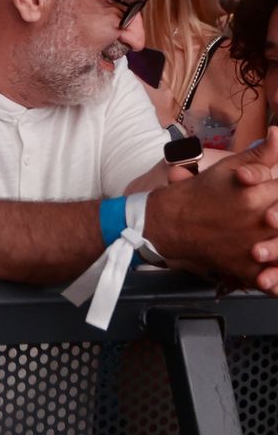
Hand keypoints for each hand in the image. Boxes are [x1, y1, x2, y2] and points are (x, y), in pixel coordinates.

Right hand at [145, 130, 277, 290]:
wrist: (168, 223)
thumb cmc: (197, 194)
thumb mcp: (228, 169)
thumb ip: (261, 154)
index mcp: (255, 195)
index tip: (277, 192)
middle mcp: (258, 222)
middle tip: (275, 215)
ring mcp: (253, 248)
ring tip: (273, 230)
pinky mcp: (247, 269)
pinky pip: (272, 280)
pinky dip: (276, 279)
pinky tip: (275, 272)